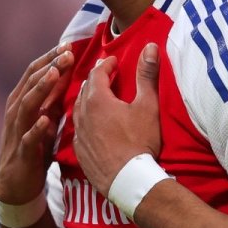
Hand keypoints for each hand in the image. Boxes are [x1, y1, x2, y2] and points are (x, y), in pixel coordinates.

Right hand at [0, 44, 75, 203]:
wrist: (16, 183)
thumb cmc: (34, 148)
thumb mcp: (46, 120)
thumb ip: (54, 100)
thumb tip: (71, 78)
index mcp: (22, 101)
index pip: (35, 73)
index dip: (50, 58)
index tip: (67, 45)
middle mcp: (16, 112)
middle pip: (31, 83)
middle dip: (49, 66)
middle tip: (66, 53)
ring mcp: (17, 131)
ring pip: (26, 105)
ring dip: (40, 89)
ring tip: (55, 74)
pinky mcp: (22, 152)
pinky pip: (28, 138)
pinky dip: (37, 128)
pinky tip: (46, 120)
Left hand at [73, 43, 161, 196]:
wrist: (127, 180)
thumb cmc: (140, 141)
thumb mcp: (148, 106)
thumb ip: (147, 75)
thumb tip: (149, 47)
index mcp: (97, 99)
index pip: (97, 73)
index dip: (106, 64)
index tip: (114, 62)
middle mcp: (82, 114)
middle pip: (84, 89)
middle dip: (95, 81)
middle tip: (105, 77)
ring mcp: (79, 134)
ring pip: (78, 110)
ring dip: (87, 101)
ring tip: (98, 100)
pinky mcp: (79, 151)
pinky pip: (78, 130)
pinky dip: (85, 122)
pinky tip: (93, 127)